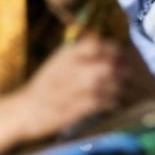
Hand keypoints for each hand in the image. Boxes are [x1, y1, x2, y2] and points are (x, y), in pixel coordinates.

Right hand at [11, 35, 130, 140]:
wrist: (26, 109)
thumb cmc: (45, 85)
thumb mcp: (58, 61)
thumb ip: (79, 53)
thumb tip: (107, 47)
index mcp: (65, 54)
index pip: (97, 45)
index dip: (114, 49)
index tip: (121, 55)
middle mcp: (71, 69)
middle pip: (107, 65)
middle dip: (122, 70)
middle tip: (128, 73)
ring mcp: (73, 89)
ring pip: (107, 84)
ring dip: (118, 86)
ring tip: (120, 88)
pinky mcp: (76, 108)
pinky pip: (102, 103)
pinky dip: (111, 102)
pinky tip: (112, 102)